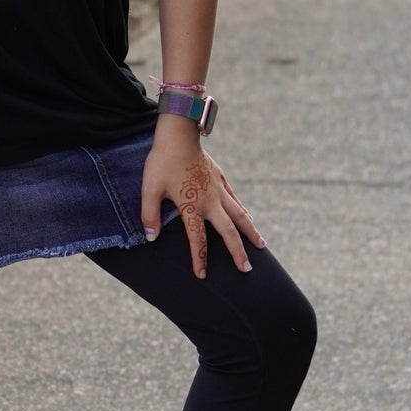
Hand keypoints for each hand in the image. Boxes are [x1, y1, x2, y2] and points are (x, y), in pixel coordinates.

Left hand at [140, 118, 264, 277]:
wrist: (178, 135)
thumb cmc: (161, 162)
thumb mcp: (149, 189)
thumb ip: (150, 215)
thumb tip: (152, 237)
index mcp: (192, 206)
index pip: (197, 239)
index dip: (200, 258)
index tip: (202, 275)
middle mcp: (210, 201)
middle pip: (228, 232)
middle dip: (237, 252)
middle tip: (246, 269)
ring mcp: (218, 189)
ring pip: (239, 215)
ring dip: (250, 232)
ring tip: (261, 247)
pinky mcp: (221, 178)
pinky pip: (235, 199)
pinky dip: (244, 211)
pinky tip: (249, 218)